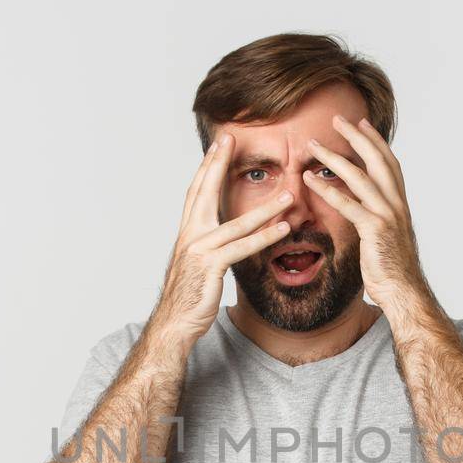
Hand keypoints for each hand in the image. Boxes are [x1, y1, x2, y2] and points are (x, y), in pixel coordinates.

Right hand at [153, 133, 294, 344]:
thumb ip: (208, 245)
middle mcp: (190, 235)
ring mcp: (199, 250)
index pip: (196, 191)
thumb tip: (220, 234)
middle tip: (231, 139)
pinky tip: (283, 229)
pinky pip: (243, 247)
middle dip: (219, 164)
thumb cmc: (188, 296)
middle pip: (206, 192)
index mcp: (187, 232)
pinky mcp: (211, 266)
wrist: (174, 323)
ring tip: (288, 194)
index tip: (218, 144)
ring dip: (265, 207)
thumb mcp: (197, 264)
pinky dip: (264, 237)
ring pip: (236, 222)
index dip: (207, 166)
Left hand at [302, 115, 426, 306]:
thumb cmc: (393, 271)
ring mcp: (388, 216)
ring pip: (360, 177)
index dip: (376, 142)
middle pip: (378, 160)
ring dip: (335, 158)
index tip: (362, 124)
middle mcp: (397, 205)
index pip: (389, 164)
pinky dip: (327, 190)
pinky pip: (348, 204)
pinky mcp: (375, 230)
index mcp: (400, 205)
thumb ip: (377, 220)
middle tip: (338, 120)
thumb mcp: (387, 239)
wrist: (405, 292)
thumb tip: (366, 215)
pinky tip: (309, 180)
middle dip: (357, 137)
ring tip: (314, 146)